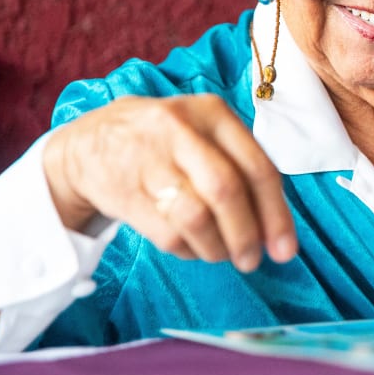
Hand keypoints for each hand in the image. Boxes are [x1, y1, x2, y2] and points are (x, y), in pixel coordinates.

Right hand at [42, 94, 297, 270]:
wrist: (87, 143)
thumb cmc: (166, 143)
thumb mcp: (204, 133)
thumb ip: (242, 169)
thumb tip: (278, 232)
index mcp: (213, 113)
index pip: (257, 167)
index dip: (276, 214)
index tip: (286, 249)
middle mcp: (182, 129)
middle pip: (226, 191)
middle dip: (246, 235)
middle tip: (251, 261)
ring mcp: (148, 158)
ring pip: (195, 216)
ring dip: (216, 247)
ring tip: (221, 255)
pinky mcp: (123, 190)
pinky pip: (167, 233)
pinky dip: (187, 250)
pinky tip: (192, 247)